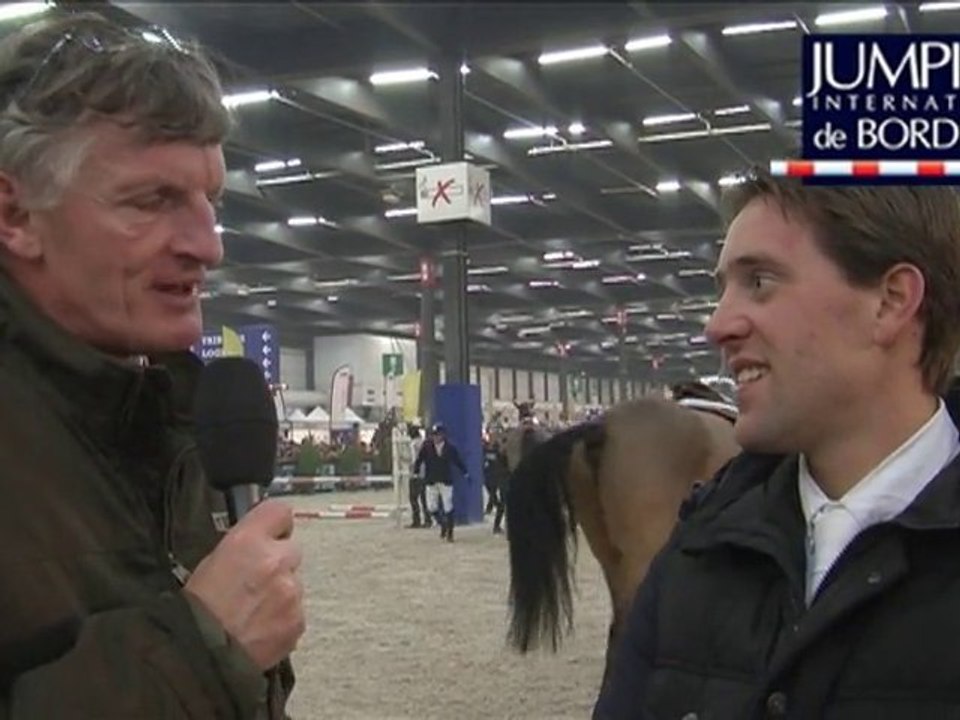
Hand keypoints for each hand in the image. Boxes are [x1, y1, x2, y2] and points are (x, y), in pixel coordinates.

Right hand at [184, 499, 304, 669]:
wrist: (201, 657)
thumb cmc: (197, 610)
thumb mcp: (211, 562)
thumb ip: (243, 547)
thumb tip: (258, 542)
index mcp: (249, 541)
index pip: (280, 511)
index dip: (275, 524)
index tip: (271, 533)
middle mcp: (276, 560)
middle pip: (291, 549)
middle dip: (278, 562)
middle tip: (256, 581)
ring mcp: (291, 591)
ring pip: (294, 583)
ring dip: (281, 592)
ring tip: (253, 610)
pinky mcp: (298, 619)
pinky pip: (296, 611)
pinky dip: (283, 617)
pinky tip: (261, 627)